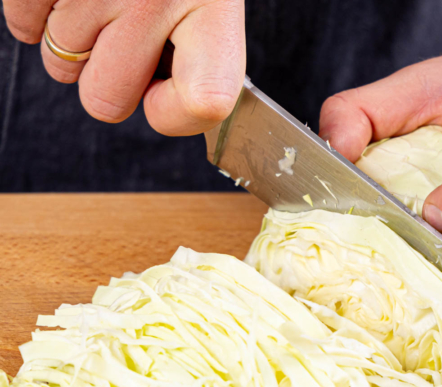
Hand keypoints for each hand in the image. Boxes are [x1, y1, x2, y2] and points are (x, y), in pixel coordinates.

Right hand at [2, 0, 245, 134]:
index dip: (177, 114)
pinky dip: (35, 14)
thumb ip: (201, 52)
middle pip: (106, 100)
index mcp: (212, 4)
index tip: (165, 97)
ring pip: (61, 64)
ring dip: (74, 41)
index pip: (207, 101)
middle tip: (121, 46)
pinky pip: (22, 25)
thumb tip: (160, 104)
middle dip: (108, 83)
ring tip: (99, 0)